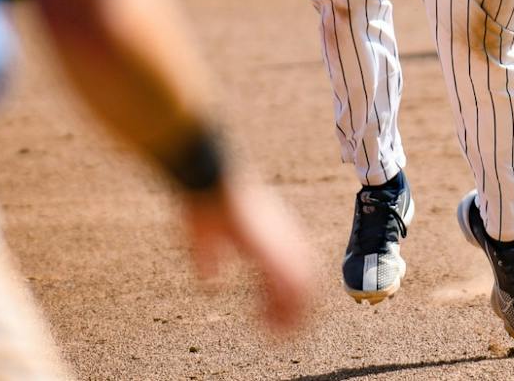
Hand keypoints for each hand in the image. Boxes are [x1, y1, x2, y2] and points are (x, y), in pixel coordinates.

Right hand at [183, 174, 313, 333]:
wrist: (211, 177)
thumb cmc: (207, 202)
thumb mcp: (205, 239)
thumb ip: (209, 260)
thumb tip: (210, 284)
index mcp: (276, 237)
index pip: (295, 274)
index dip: (285, 299)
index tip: (266, 317)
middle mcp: (288, 241)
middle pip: (308, 285)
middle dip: (296, 313)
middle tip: (277, 333)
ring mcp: (284, 244)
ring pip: (305, 291)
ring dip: (291, 317)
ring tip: (272, 335)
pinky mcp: (274, 250)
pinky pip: (290, 288)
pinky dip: (282, 311)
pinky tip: (263, 324)